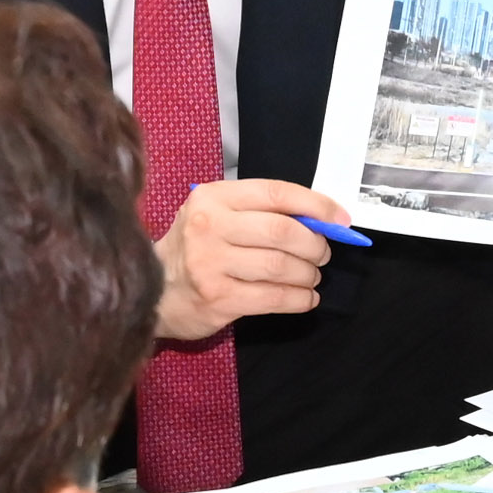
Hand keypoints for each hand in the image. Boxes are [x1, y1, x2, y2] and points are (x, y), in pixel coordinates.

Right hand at [158, 180, 344, 342]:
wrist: (152, 290)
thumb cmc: (194, 249)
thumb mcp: (216, 216)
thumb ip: (259, 212)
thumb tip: (321, 219)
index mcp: (213, 198)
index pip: (276, 193)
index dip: (315, 205)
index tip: (340, 219)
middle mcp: (210, 226)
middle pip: (282, 232)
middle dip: (314, 245)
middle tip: (322, 255)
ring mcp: (211, 264)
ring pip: (281, 266)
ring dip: (308, 274)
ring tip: (311, 277)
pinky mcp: (218, 298)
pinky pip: (274, 297)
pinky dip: (299, 299)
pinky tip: (305, 298)